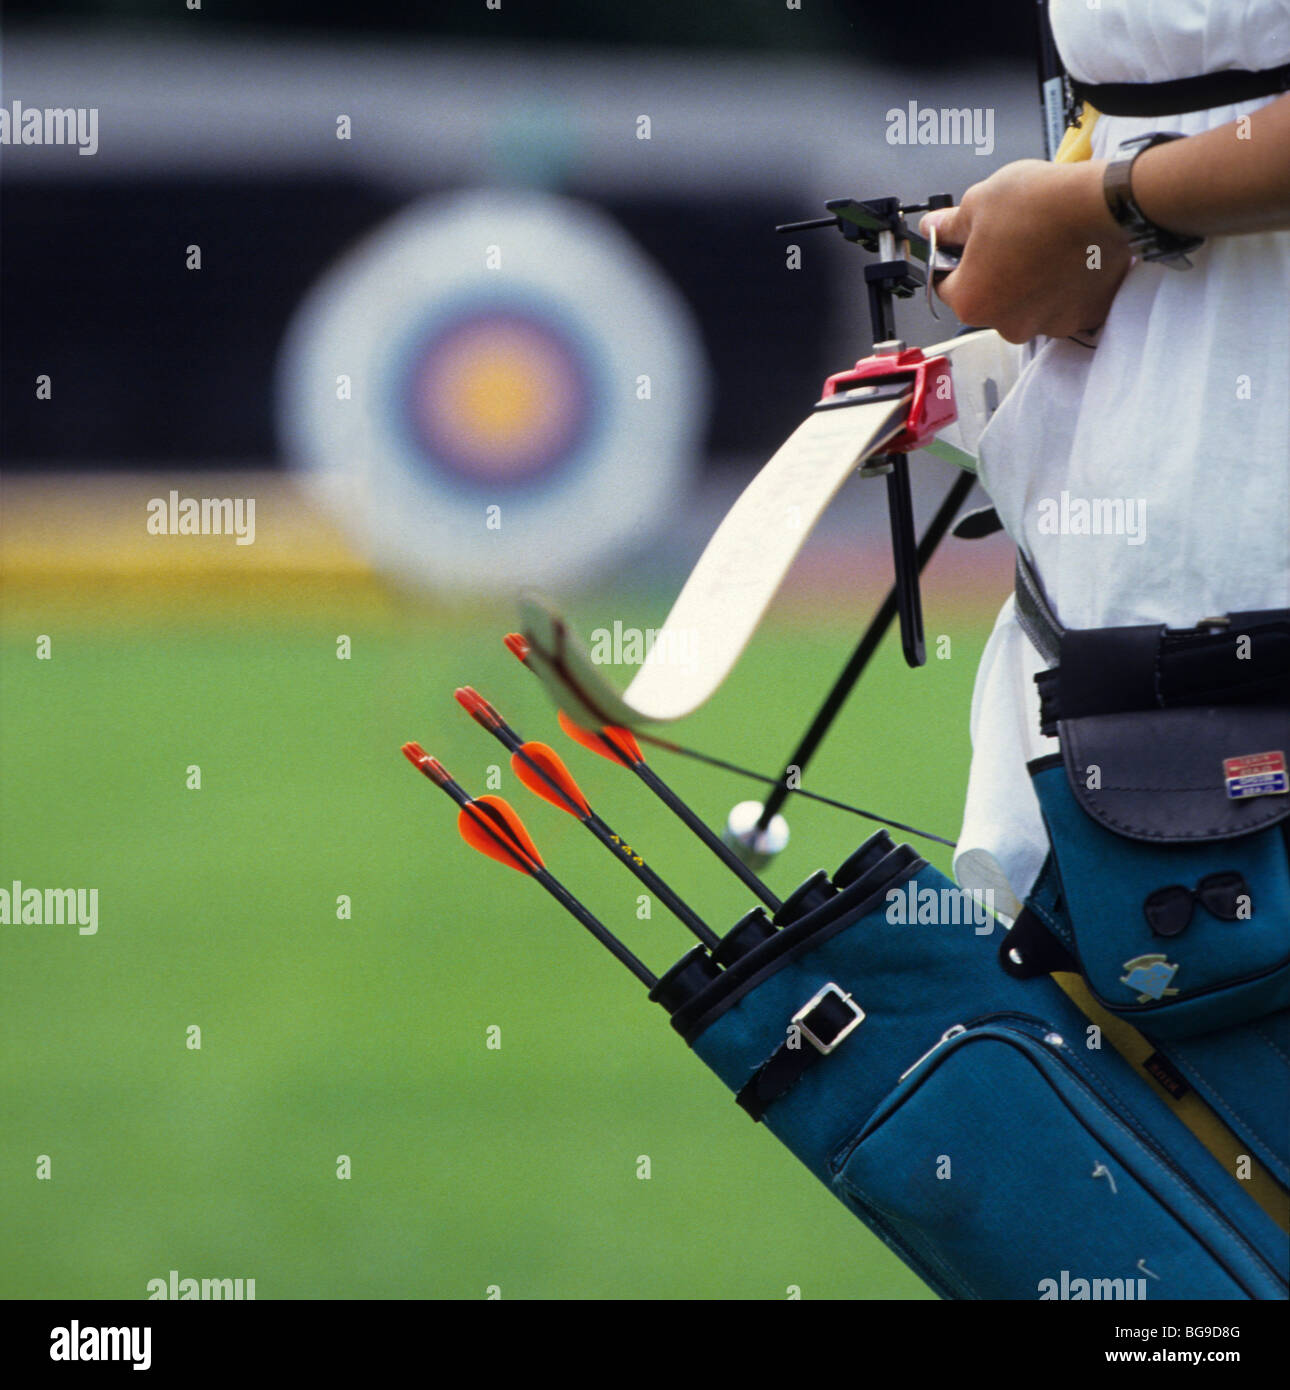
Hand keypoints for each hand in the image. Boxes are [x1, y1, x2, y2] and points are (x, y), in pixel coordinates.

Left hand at [921, 159, 1132, 343]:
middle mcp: (1006, 325)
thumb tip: (933, 228)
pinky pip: (1064, 306)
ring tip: (1045, 248)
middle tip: (1012, 240)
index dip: (952, 262)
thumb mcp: (979, 202)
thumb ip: (950, 224)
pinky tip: (1069, 260)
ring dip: (1030, 285)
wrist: (1104, 204)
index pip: (945, 287)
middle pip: (989, 301)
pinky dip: (1063, 289)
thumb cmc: (1038, 204)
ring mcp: (1047, 326)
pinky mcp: (1082, 319)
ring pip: (1028, 306)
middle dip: (995, 275)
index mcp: (971, 302)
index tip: (965, 245)